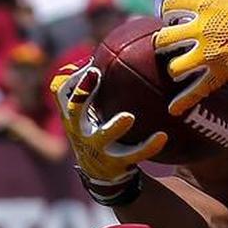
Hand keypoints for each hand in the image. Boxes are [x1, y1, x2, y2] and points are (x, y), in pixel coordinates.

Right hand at [51, 61, 166, 183]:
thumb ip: (96, 90)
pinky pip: (133, 154)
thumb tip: (108, 53)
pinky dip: (148, 146)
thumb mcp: (92, 114)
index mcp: (75, 118)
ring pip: (103, 137)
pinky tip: (162, 136)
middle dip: (82, 94)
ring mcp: (97, 149)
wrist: (102, 174)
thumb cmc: (98, 133)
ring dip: (113, 126)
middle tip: (94, 74)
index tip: (91, 66)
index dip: (75, 81)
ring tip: (128, 116)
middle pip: (74, 113)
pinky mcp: (115, 163)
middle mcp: (81, 132)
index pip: (65, 96)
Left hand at [156, 0, 227, 116]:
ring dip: (174, 68)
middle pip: (163, 38)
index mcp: (204, 7)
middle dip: (162, 42)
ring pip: (175, 66)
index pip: (170, 5)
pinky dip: (183, 101)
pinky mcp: (218, 74)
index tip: (171, 14)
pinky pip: (195, 90)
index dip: (167, 10)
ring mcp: (207, 55)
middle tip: (166, 45)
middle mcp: (200, 31)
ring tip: (177, 69)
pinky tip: (172, 109)